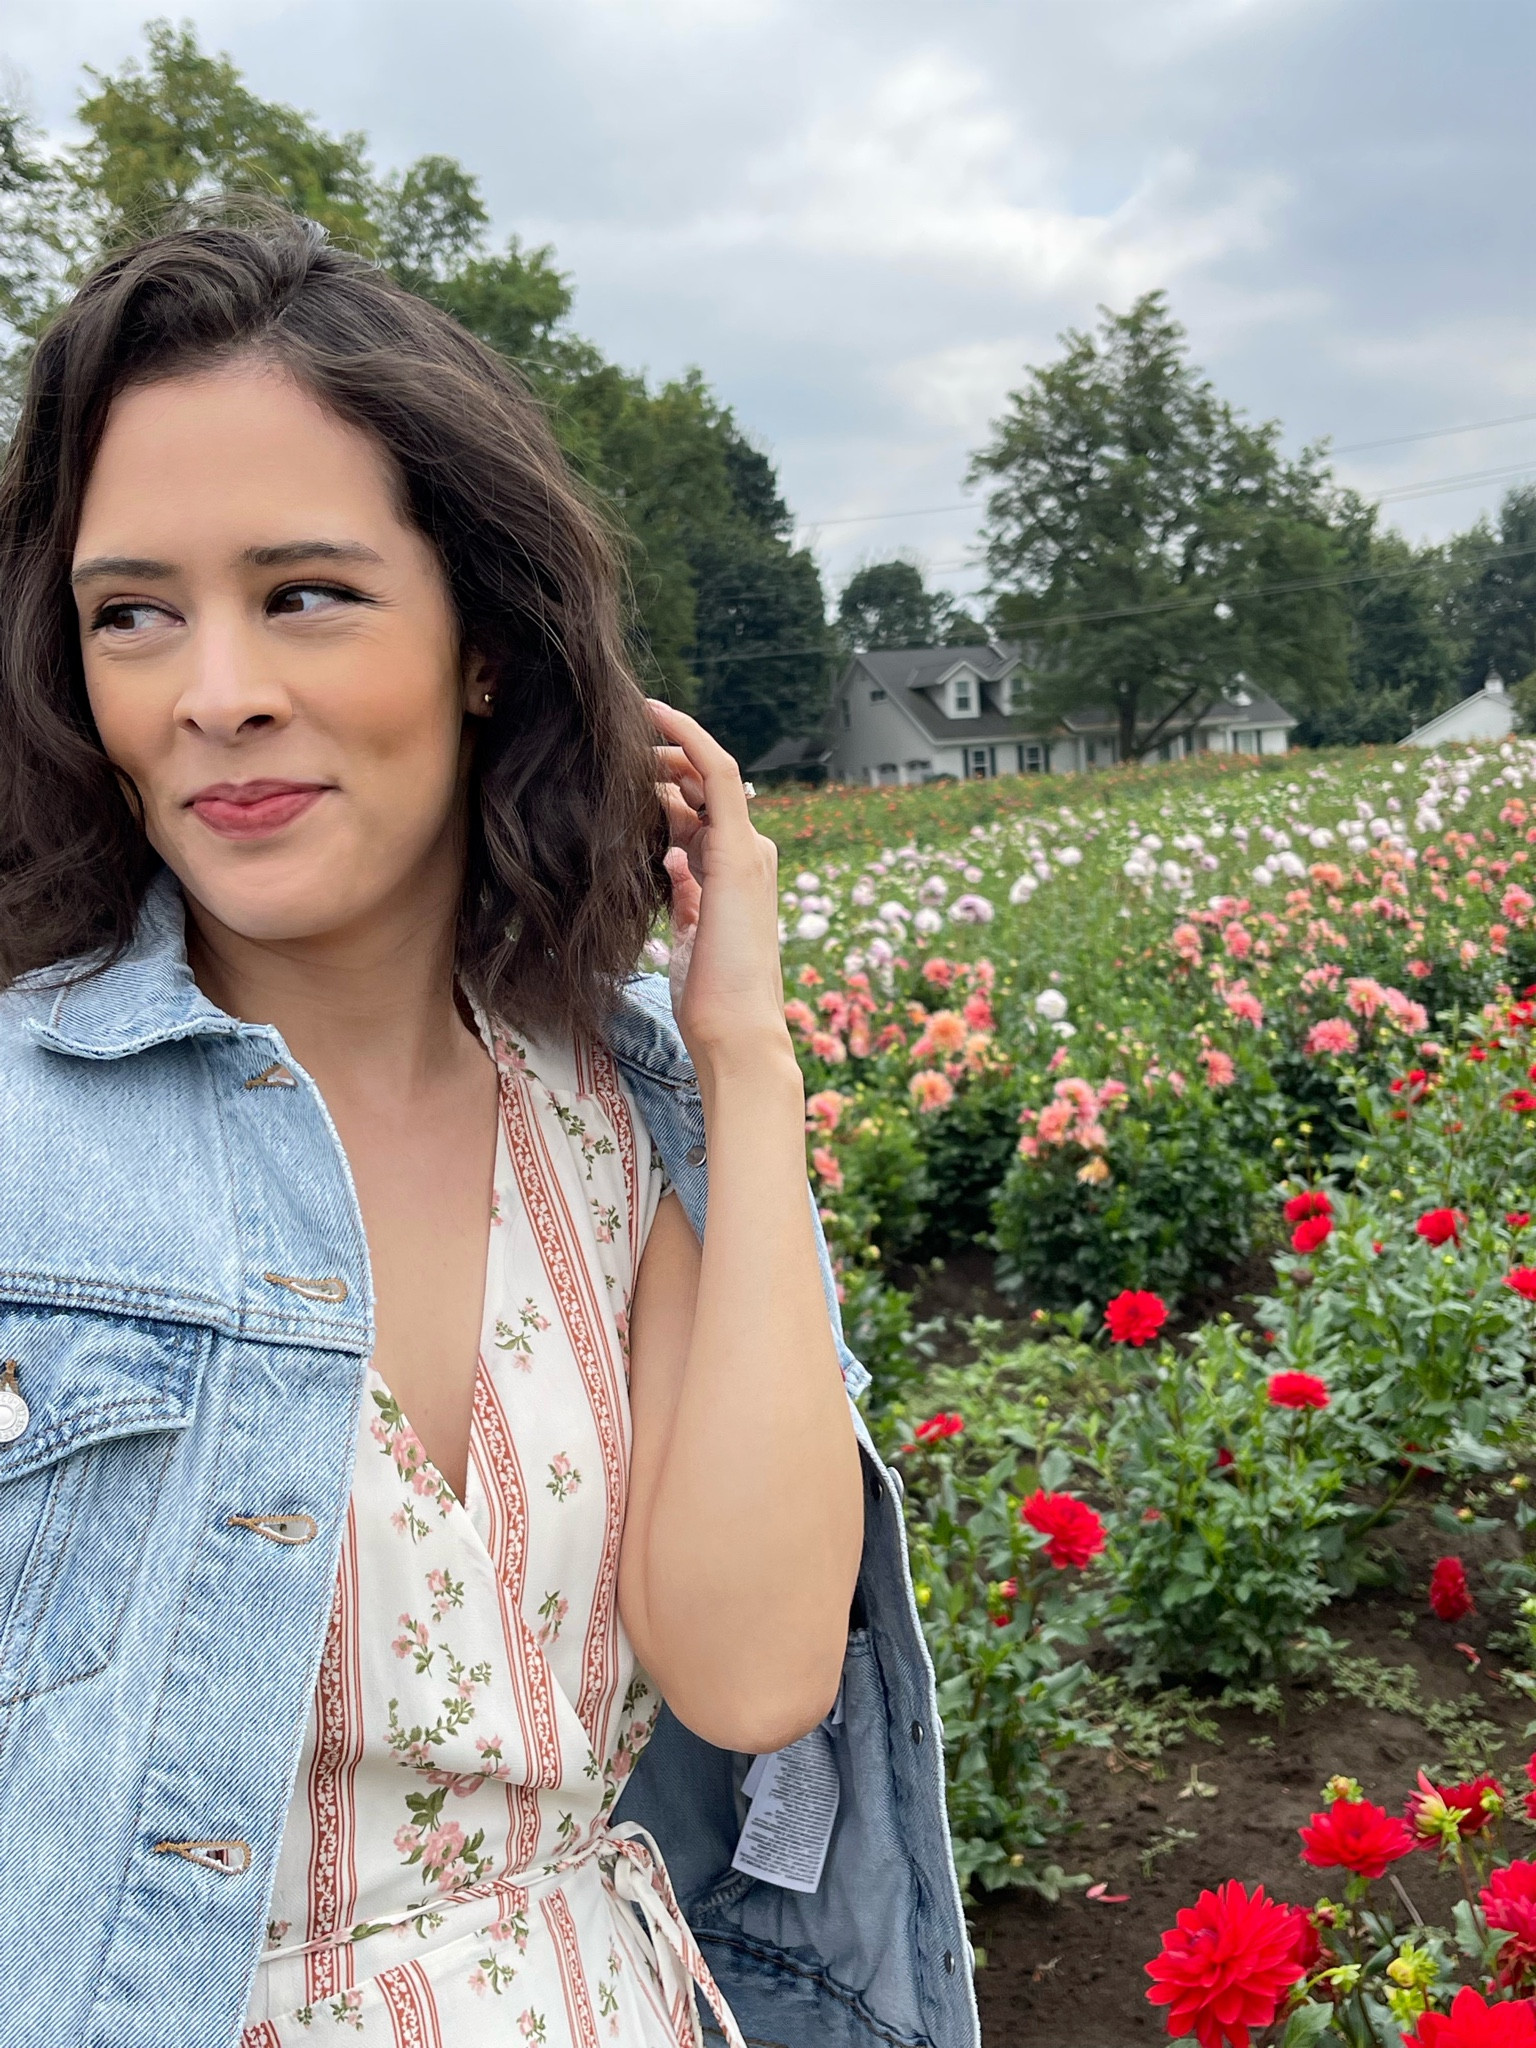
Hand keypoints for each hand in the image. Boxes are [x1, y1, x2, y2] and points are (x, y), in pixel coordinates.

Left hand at [646, 699, 792, 1084]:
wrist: (736, 1029)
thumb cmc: (709, 995)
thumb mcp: (688, 931)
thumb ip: (684, 891)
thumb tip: (670, 858)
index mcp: (731, 875)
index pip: (699, 812)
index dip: (666, 783)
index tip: (628, 766)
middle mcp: (746, 854)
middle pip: (703, 788)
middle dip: (664, 759)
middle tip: (617, 743)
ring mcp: (747, 849)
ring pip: (709, 774)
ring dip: (670, 746)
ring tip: (627, 727)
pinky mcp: (738, 850)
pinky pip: (716, 774)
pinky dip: (690, 739)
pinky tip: (659, 717)